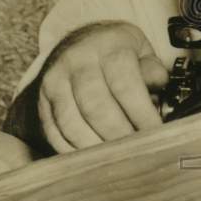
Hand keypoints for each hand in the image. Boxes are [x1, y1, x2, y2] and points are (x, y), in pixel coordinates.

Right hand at [38, 21, 167, 151]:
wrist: (82, 42)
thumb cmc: (118, 53)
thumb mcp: (141, 51)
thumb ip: (152, 71)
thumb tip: (158, 86)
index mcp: (108, 47)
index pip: (124, 84)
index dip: (141, 114)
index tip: (154, 133)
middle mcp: (77, 61)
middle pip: (96, 107)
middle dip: (119, 135)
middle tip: (136, 151)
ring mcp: (55, 81)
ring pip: (71, 123)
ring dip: (95, 147)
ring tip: (116, 158)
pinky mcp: (42, 101)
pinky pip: (54, 132)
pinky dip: (73, 151)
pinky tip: (91, 158)